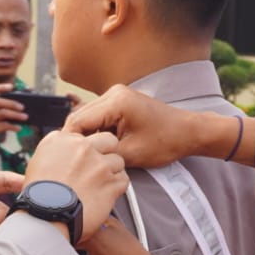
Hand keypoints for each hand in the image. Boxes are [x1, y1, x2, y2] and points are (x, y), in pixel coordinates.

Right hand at [0, 83, 26, 146]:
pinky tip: (19, 128)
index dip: (0, 87)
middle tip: (23, 107)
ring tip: (25, 117)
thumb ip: (1, 107)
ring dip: (15, 115)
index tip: (11, 86)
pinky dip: (12, 126)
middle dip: (12, 103)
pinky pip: (3, 125)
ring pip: (2, 113)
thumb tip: (20, 104)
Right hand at [23, 130, 126, 240]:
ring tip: (100, 185)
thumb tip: (61, 154)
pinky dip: (117, 187)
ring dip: (112, 172)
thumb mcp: (36, 164)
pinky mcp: (110, 183)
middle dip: (106, 151)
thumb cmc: (37, 196)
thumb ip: (54, 153)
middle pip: (107, 140)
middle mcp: (82, 148)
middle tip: (99, 167)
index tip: (83, 159)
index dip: (86, 148)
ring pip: (118, 160)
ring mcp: (99, 165)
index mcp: (62, 140)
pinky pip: (123, 180)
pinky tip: (106, 194)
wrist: (44, 217)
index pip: (83, 135)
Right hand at [64, 85, 244, 167]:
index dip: (70, 142)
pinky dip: (97, 132)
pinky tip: (99, 148)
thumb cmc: (166, 142)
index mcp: (115, 101)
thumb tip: (78, 157)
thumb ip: (101, 153)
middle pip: (80, 117)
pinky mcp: (120, 102)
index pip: (77, 120)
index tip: (65, 160)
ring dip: (87, 136)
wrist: (189, 132)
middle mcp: (113, 93)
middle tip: (73, 161)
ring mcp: (116, 95)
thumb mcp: (129, 153)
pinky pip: (99, 117)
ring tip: (87, 156)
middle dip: (77, 139)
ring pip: (88, 117)